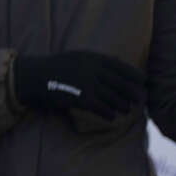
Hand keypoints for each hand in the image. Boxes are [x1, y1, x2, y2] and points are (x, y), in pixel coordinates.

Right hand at [13, 51, 143, 120]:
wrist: (32, 77)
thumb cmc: (54, 68)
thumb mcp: (75, 58)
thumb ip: (94, 61)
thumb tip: (116, 64)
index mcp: (92, 58)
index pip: (122, 67)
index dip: (135, 76)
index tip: (144, 83)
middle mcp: (92, 69)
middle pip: (122, 84)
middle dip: (133, 93)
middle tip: (139, 100)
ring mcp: (88, 84)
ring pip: (115, 98)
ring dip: (122, 106)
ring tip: (126, 110)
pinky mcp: (82, 98)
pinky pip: (103, 109)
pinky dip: (109, 114)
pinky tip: (111, 117)